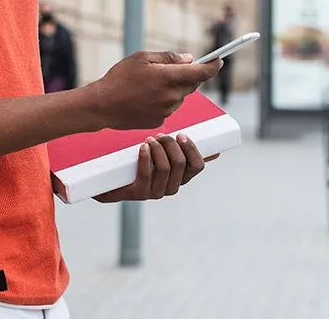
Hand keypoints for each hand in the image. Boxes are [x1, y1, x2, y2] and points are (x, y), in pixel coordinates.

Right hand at [89, 51, 221, 130]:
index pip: (201, 72)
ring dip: (175, 88)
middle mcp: (171, 96)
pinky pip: (169, 107)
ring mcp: (167, 111)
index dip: (213, 66)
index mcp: (168, 78)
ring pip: (180, 96)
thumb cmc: (119, 78)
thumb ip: (169, 58)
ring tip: (151, 84)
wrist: (102, 106)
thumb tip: (189, 59)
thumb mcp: (142, 58)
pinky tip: (146, 96)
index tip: (219, 60)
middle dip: (189, 75)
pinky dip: (164, 100)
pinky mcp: (160, 121)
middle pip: (192, 84)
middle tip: (175, 68)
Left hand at [93, 133, 219, 202]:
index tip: (182, 135)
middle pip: (180, 164)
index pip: (197, 166)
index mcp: (181, 178)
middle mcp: (171, 187)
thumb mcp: (164, 156)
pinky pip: (146, 175)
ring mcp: (155, 192)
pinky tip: (143, 147)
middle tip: (160, 134)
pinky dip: (146, 159)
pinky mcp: (138, 194)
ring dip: (158, 150)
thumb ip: (185, 152)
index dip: (192, 150)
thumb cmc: (141, 164)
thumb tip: (216, 152)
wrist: (112, 179)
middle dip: (171, 145)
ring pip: (164, 169)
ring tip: (150, 139)